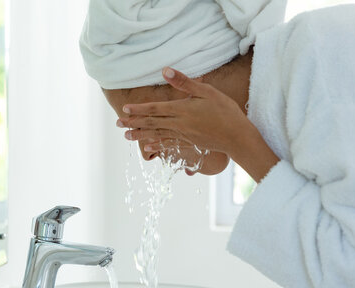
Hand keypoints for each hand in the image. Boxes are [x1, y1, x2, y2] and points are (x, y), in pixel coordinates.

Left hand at [117, 67, 279, 181]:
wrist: (237, 136)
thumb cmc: (225, 111)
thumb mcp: (206, 91)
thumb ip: (185, 83)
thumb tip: (165, 70)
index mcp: (181, 110)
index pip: (154, 109)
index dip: (138, 109)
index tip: (124, 109)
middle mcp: (179, 124)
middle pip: (152, 122)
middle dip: (133, 123)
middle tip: (117, 124)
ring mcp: (183, 134)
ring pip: (157, 134)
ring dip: (140, 135)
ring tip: (126, 137)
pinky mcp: (188, 142)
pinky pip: (168, 143)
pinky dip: (156, 145)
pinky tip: (147, 149)